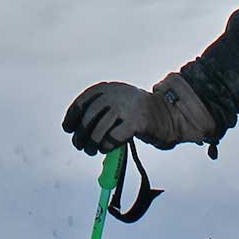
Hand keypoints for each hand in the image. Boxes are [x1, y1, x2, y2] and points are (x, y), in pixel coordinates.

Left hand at [61, 74, 218, 154]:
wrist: (170, 115)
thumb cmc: (138, 115)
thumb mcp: (117, 104)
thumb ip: (98, 112)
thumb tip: (75, 130)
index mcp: (109, 88)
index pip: (83, 101)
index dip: (72, 116)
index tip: (68, 128)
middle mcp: (116, 94)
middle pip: (89, 118)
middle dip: (81, 135)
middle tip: (80, 146)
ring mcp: (127, 107)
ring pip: (98, 131)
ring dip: (92, 144)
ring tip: (92, 150)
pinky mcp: (136, 122)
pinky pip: (112, 139)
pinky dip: (107, 146)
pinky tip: (108, 148)